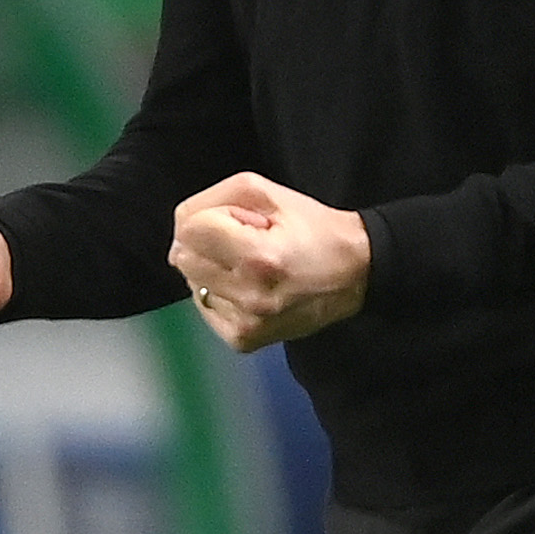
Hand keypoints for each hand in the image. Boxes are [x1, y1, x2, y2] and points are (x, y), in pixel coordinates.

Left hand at [168, 172, 369, 352]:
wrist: (354, 273)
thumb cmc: (312, 228)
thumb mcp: (266, 192)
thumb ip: (213, 200)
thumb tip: (180, 233)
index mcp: (258, 256)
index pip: (190, 229)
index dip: (211, 215)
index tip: (240, 220)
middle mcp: (249, 296)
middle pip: (184, 257)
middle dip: (206, 242)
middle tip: (242, 240)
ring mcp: (246, 324)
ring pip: (192, 283)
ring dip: (212, 268)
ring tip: (249, 265)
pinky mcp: (244, 341)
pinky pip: (205, 308)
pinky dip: (219, 293)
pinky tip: (247, 286)